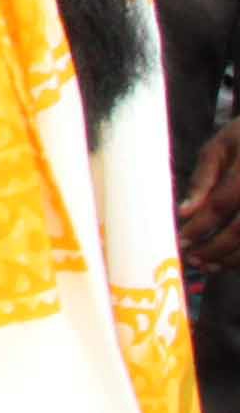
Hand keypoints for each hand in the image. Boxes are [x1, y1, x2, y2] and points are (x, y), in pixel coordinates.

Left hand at [181, 119, 239, 268]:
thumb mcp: (221, 146)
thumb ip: (202, 178)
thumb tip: (184, 213)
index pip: (221, 203)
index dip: (200, 225)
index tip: (181, 240)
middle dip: (215, 248)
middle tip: (193, 259)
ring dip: (232, 258)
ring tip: (208, 265)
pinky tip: (230, 260)